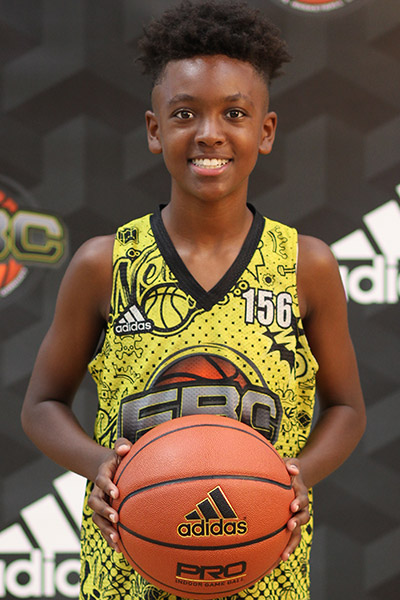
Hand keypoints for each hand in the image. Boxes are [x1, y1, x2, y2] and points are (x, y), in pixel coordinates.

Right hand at [88, 438, 131, 552]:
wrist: (108, 467)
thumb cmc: (119, 457)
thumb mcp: (120, 447)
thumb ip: (121, 445)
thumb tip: (124, 448)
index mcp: (103, 475)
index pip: (102, 480)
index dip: (107, 486)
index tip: (116, 492)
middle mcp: (98, 491)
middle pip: (94, 503)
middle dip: (104, 511)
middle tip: (116, 518)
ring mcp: (100, 504)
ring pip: (97, 518)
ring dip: (105, 529)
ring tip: (117, 539)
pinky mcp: (104, 514)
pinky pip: (104, 527)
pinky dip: (109, 538)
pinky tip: (120, 549)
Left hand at [267, 457, 309, 572]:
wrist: (291, 479)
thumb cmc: (287, 470)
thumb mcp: (290, 463)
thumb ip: (291, 464)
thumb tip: (293, 469)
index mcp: (299, 494)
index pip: (301, 499)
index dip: (298, 503)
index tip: (291, 506)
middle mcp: (300, 509)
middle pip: (302, 519)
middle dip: (297, 524)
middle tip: (290, 526)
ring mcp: (295, 519)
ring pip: (297, 534)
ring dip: (291, 545)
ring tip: (283, 556)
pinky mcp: (288, 527)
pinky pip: (286, 540)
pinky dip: (282, 551)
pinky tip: (272, 563)